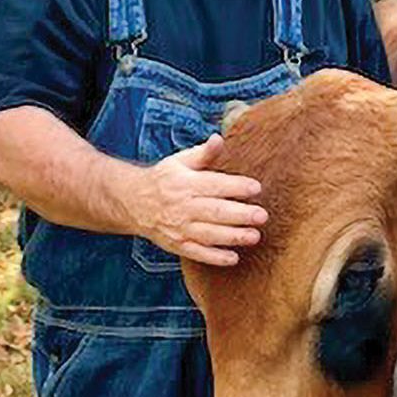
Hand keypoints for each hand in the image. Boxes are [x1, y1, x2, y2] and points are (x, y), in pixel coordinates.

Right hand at [134, 134, 266, 266]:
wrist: (134, 203)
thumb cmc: (165, 179)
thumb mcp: (181, 161)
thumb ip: (204, 153)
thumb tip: (219, 139)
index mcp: (186, 183)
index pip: (214, 184)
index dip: (236, 186)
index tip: (256, 188)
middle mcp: (182, 206)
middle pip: (215, 211)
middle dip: (240, 214)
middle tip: (262, 215)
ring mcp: (179, 228)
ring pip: (209, 234)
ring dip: (232, 236)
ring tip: (255, 236)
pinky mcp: (178, 245)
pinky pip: (197, 253)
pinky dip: (215, 258)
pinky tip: (233, 258)